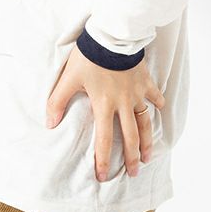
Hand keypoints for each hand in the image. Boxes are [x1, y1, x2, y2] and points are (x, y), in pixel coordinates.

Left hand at [45, 43, 164, 181]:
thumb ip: (58, 101)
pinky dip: (158, 102)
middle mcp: (123, 103)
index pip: (103, 140)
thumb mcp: (69, 77)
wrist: (112, 35)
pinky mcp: (144, 79)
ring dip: (147, 140)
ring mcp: (136, 92)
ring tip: (148, 155)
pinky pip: (154, 94)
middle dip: (131, 158)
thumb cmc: (89, 55)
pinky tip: (160, 108)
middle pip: (130, 137)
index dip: (103, 160)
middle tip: (133, 173)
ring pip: (145, 122)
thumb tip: (49, 124)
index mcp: (103, 105)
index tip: (103, 176)